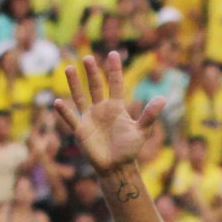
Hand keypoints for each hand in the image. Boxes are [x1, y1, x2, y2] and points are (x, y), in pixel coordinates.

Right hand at [54, 53, 164, 175]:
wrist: (117, 167)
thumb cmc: (129, 149)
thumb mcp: (141, 131)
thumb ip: (149, 115)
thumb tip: (163, 99)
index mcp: (116, 107)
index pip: (115, 84)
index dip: (114, 70)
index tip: (113, 54)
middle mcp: (101, 109)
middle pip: (95, 86)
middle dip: (92, 73)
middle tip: (88, 58)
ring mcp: (89, 118)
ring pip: (80, 97)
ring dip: (74, 84)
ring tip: (69, 68)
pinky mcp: (81, 130)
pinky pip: (71, 118)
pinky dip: (64, 112)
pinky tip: (58, 102)